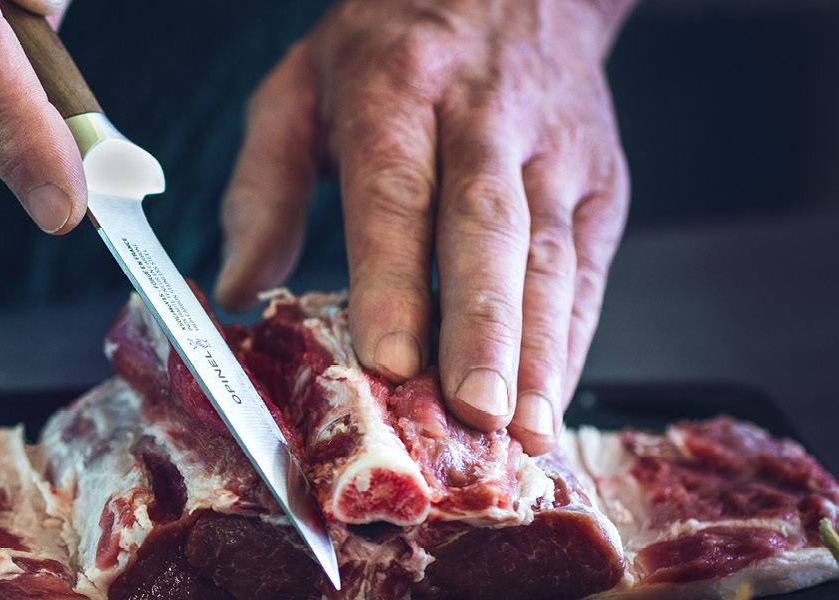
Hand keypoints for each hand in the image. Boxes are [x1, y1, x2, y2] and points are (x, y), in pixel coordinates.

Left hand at [214, 0, 634, 453]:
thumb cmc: (392, 46)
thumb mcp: (298, 89)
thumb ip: (261, 188)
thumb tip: (236, 289)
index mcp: (398, 87)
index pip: (395, 191)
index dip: (394, 280)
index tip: (388, 357)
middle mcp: (484, 117)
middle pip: (485, 228)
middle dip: (480, 328)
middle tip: (471, 410)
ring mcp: (554, 150)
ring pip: (548, 255)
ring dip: (537, 348)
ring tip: (520, 429)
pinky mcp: (602, 180)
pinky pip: (588, 266)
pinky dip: (574, 337)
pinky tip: (554, 396)